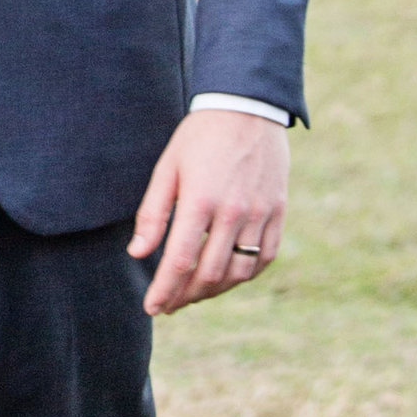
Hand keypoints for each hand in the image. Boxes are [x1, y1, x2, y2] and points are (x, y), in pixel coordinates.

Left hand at [129, 111, 288, 315]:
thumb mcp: (167, 168)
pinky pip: (265, 257)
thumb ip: (152, 213)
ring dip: (214, 291)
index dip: (164, 291)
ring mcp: (260, 213)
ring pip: (239, 272)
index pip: (179, 261)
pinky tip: (228, 278)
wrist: (247, 108)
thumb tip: (138, 253)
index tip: (152, 308)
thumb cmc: (199, 137)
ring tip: (194, 294)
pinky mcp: (278, 211)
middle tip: (169, 305)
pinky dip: (246, 275)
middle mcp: (234, 212)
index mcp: (201, 200)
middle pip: (209, 274)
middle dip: (185, 297)